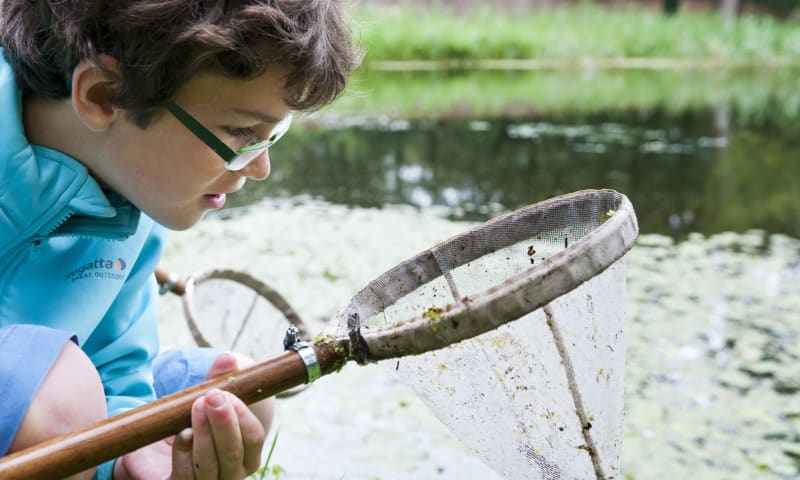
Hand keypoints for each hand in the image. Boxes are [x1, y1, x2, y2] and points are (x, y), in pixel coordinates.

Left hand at [115, 353, 266, 479]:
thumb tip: (227, 358)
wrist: (161, 444)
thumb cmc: (197, 418)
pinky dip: (184, 453)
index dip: (242, 416)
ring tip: (195, 406)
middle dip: (223, 424)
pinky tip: (183, 433)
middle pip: (232, 454)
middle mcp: (231, 473)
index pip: (254, 438)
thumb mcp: (210, 397)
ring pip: (209, 466)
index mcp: (247, 453)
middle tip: (211, 397)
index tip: (226, 393)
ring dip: (203, 435)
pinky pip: (183, 477)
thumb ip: (220, 377)